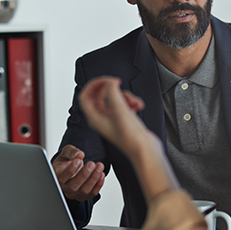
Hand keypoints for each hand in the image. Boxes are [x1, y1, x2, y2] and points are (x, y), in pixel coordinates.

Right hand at [52, 144, 104, 201]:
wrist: (72, 168)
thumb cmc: (67, 161)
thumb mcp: (66, 152)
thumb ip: (72, 152)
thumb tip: (80, 154)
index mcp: (57, 176)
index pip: (62, 177)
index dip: (70, 170)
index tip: (78, 160)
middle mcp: (65, 187)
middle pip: (74, 186)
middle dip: (84, 174)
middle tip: (91, 163)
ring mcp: (75, 193)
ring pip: (84, 190)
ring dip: (94, 178)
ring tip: (99, 166)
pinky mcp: (84, 196)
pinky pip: (92, 193)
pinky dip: (98, 184)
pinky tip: (101, 174)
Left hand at [80, 76, 179, 202]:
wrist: (145, 149)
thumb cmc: (130, 135)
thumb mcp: (119, 108)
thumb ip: (111, 91)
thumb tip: (110, 82)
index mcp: (94, 118)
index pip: (85, 97)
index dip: (93, 85)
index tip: (105, 79)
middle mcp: (101, 119)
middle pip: (99, 96)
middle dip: (110, 88)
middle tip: (117, 82)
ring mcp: (113, 119)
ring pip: (115, 98)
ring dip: (126, 96)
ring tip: (134, 102)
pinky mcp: (124, 119)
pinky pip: (125, 104)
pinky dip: (132, 102)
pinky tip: (138, 106)